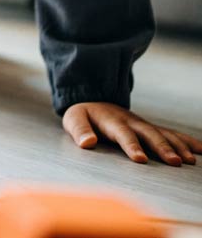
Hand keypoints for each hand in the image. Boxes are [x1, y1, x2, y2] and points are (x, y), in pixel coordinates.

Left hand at [63, 102, 201, 164]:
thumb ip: (79, 130)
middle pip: (148, 134)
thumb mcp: (74, 119)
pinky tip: (201, 150)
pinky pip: (170, 133)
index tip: (140, 159)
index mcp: (111, 120)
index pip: (122, 134)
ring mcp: (142, 124)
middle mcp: (130, 121)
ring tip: (189, 161)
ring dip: (176, 146)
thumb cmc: (83, 115)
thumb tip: (87, 143)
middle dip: (161, 147)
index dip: (131, 146)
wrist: (93, 100)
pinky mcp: (150, 128)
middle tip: (175, 162)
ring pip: (162, 134)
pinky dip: (185, 141)